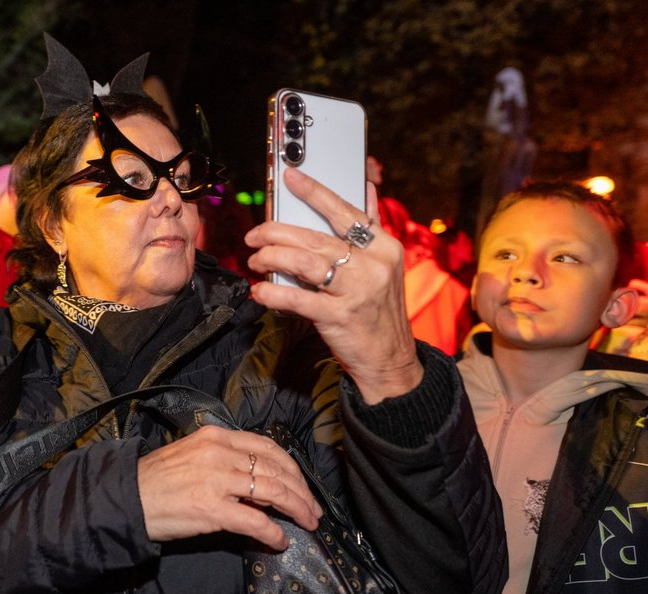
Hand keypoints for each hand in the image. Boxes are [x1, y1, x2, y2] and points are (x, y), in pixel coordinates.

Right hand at [137, 426, 321, 549]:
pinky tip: (280, 540)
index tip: (302, 483)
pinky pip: (254, 520)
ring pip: (273, 491)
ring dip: (296, 509)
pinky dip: (272, 531)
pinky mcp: (211, 508)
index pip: (267, 447)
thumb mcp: (194, 455)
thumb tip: (259, 482)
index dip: (291, 467)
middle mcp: (219, 453)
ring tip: (307, 522)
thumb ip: (226, 461)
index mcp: (216, 436)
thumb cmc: (157, 480)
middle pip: (276, 468)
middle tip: (313, 508)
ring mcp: (216, 480)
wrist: (126, 497)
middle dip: (301, 490)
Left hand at [245, 167, 421, 402]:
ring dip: (272, 257)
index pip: (346, 212)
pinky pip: (298, 298)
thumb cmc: (379, 312)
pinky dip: (273, 293)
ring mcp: (358, 291)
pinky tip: (260, 291)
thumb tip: (367, 187)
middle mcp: (374, 265)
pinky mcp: (340, 317)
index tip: (290, 177)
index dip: (315, 192)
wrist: (391, 361)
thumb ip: (371, 228)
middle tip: (255, 236)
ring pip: (304, 262)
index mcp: (385, 247)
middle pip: (315, 238)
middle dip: (276, 233)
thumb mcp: (385, 267)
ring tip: (256, 260)